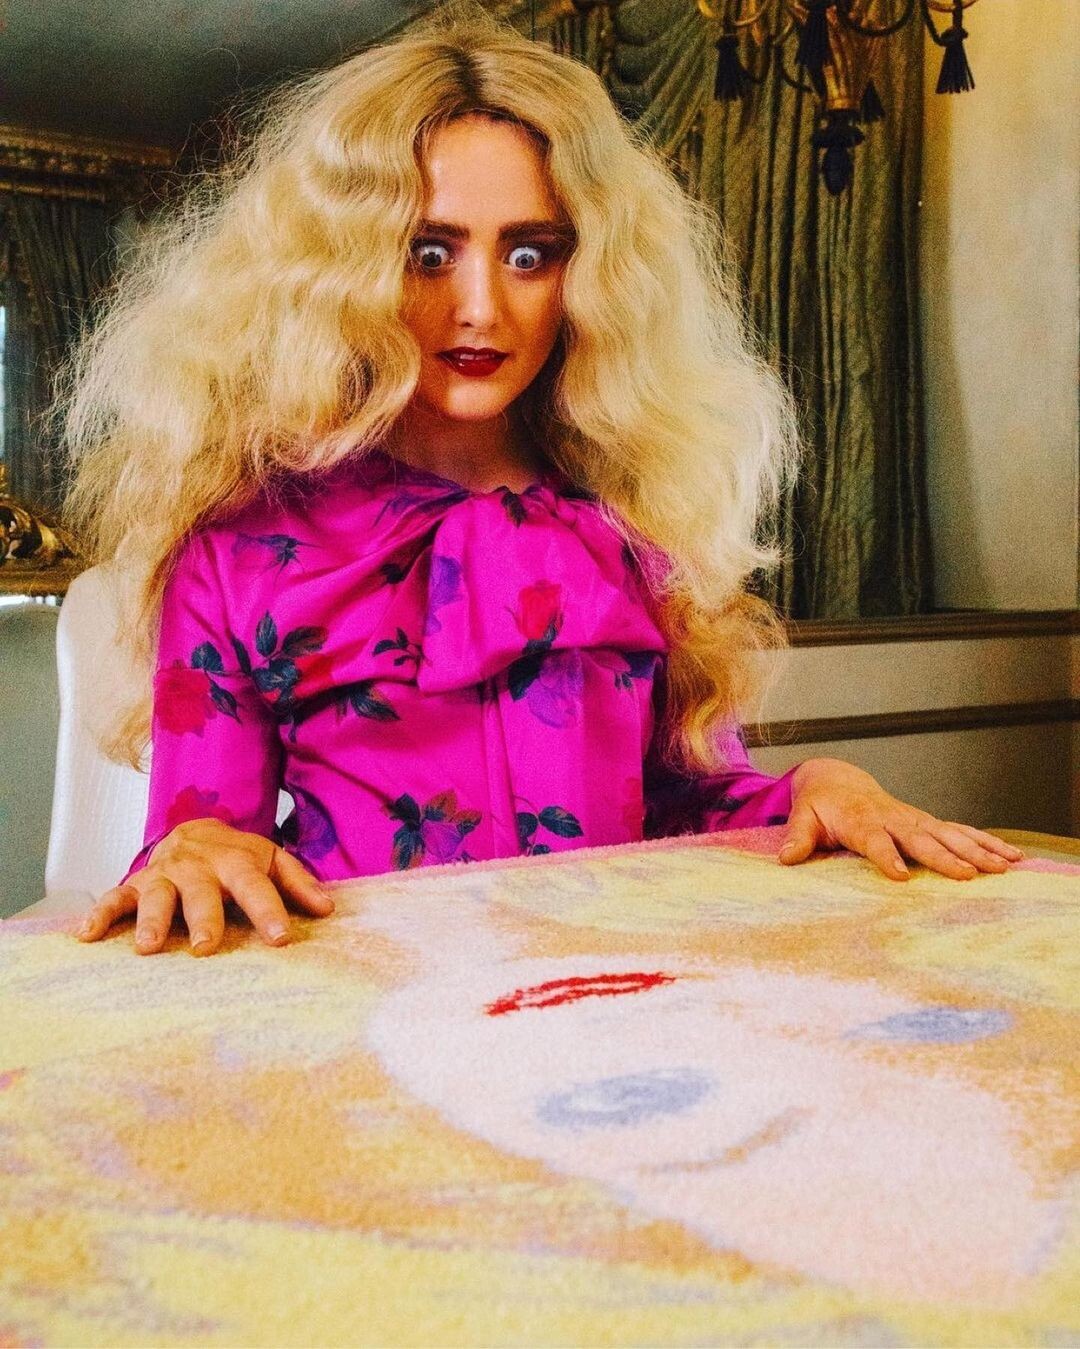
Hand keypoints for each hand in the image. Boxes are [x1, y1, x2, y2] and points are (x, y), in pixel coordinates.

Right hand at [76, 817, 334, 955]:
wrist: (193, 830)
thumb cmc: (237, 857)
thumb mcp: (271, 861)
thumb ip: (298, 883)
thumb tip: (327, 909)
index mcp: (236, 863)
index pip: (256, 887)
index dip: (268, 911)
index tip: (280, 937)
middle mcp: (198, 869)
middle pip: (202, 894)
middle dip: (204, 919)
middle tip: (205, 947)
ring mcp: (163, 876)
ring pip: (157, 897)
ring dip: (152, 921)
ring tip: (149, 948)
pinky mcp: (134, 885)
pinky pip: (113, 899)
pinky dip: (99, 915)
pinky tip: (86, 936)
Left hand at [778, 758, 1023, 880]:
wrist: (838, 780)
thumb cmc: (819, 805)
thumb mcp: (803, 817)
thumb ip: (797, 837)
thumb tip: (784, 858)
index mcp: (861, 820)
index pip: (875, 840)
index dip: (887, 857)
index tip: (901, 876)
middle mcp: (893, 818)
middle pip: (921, 839)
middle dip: (946, 857)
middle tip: (969, 875)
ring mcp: (915, 819)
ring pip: (950, 834)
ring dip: (977, 850)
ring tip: (1003, 867)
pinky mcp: (928, 823)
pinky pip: (961, 831)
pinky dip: (987, 842)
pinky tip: (1012, 857)